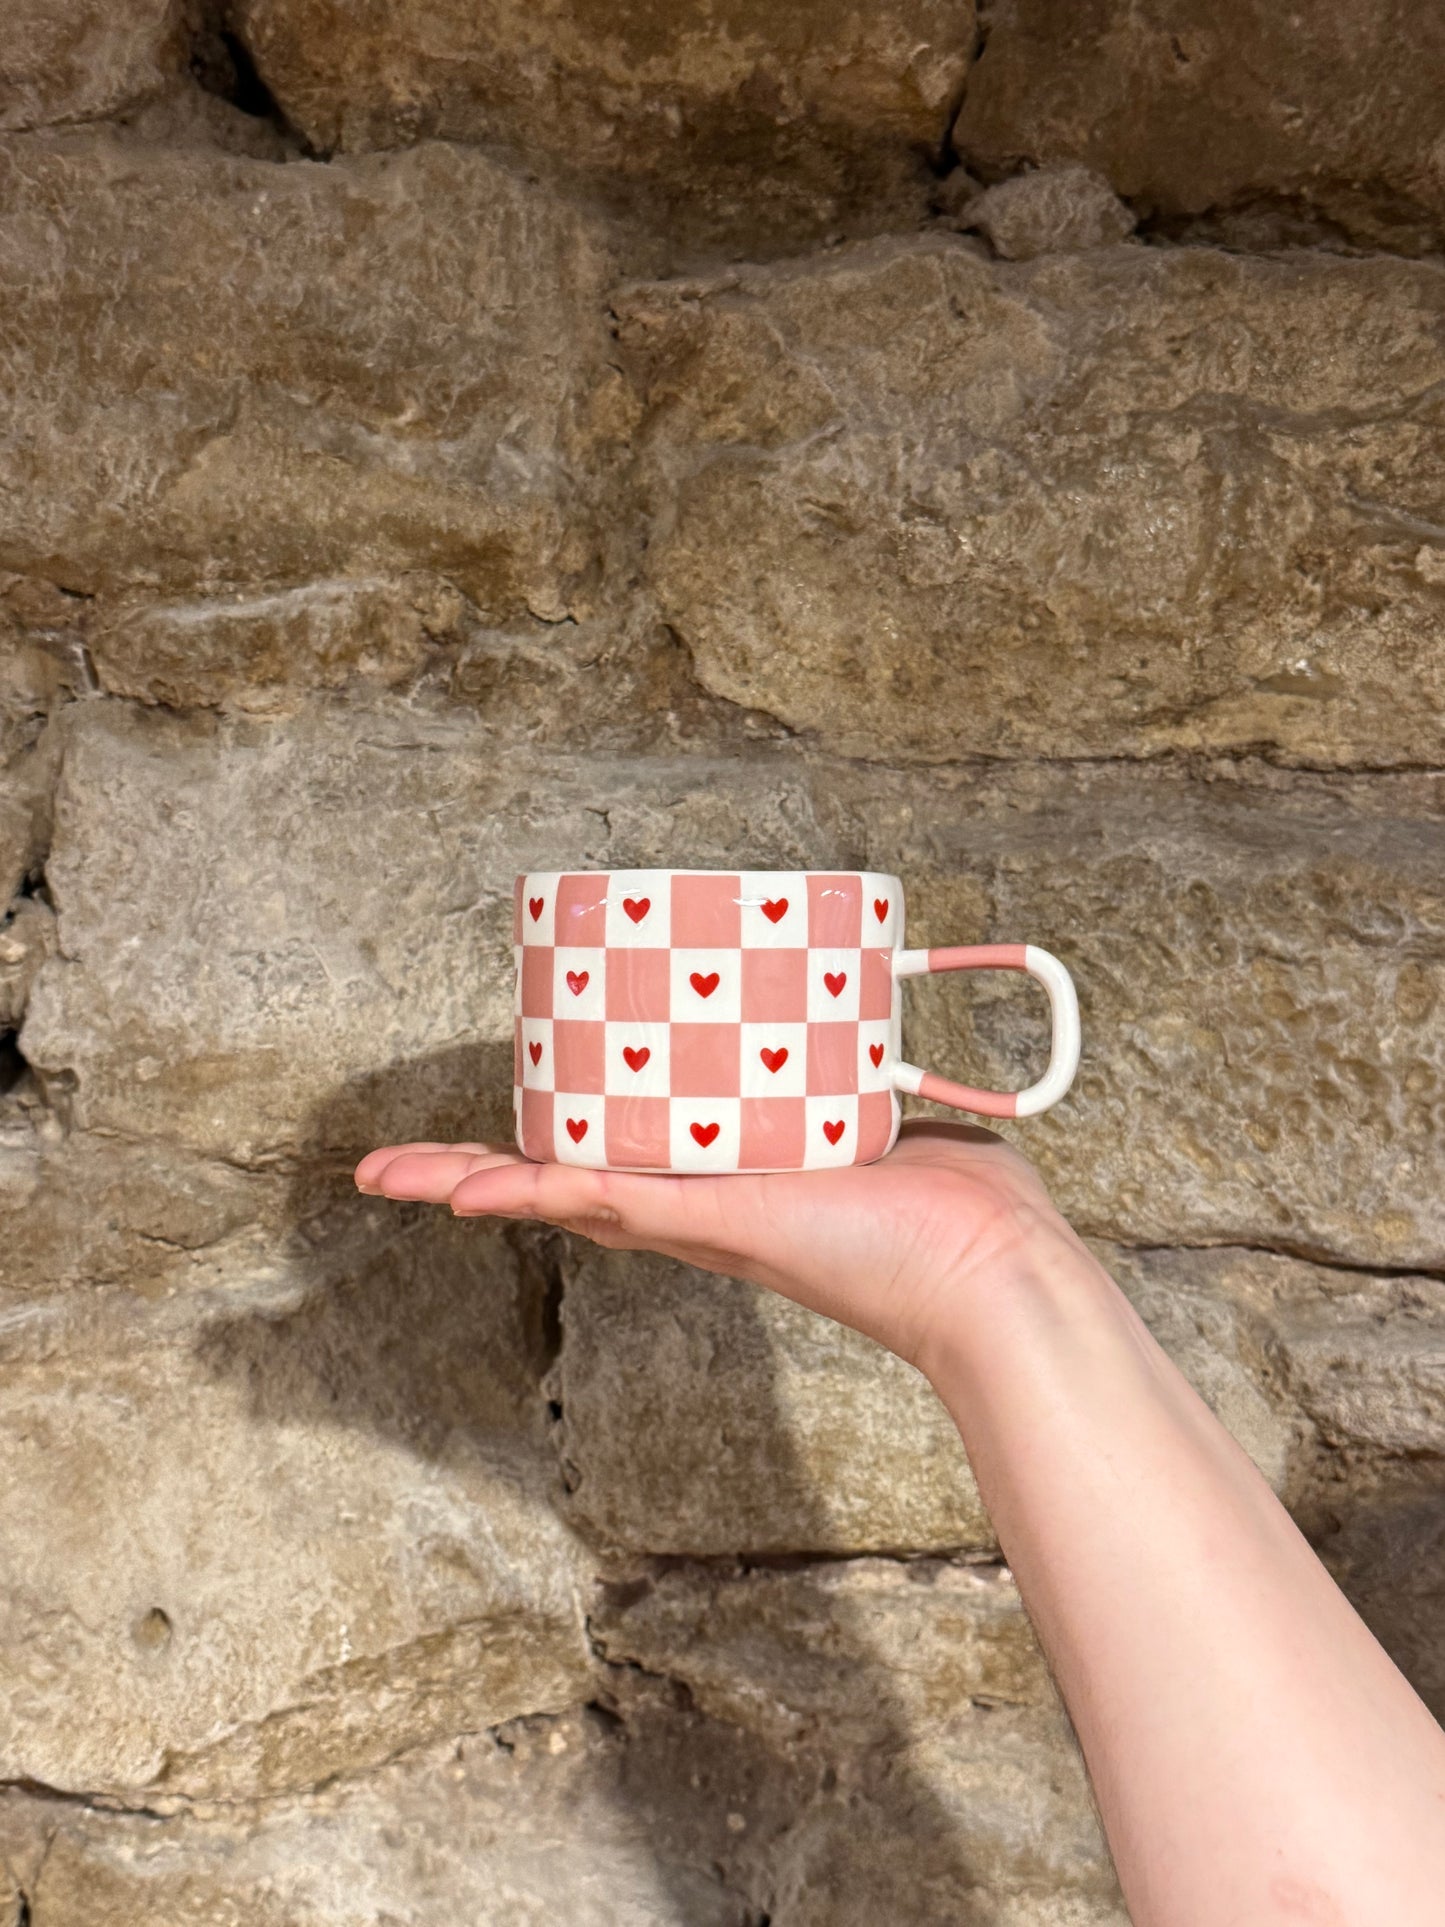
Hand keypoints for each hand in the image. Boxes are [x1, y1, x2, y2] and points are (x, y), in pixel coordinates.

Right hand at [354, 1121, 1070, 1367]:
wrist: (996, 1266)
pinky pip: (601, 1200)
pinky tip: (457, 1188)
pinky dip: (527, 1190)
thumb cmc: (964, 1210)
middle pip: (567, 1182)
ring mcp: (701, 1217)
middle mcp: (701, 1209)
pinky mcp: (716, 1218)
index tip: (506, 1126)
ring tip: (387, 1173)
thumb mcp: (896, 1119)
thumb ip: (871, 1079)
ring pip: (561, 1194)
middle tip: (399, 1165)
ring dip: (469, 1182)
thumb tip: (877, 1037)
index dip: (556, 1145)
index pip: (625, 1162)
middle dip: (479, 1174)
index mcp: (732, 1186)